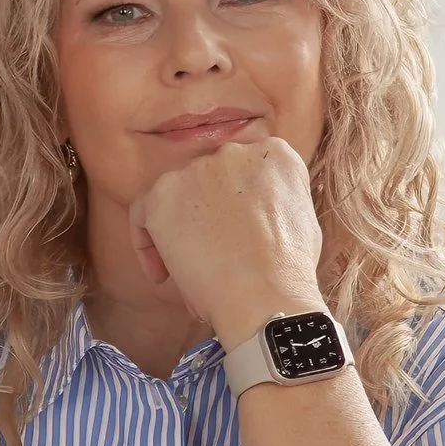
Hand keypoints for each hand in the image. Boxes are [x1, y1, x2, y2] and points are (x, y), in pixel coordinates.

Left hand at [132, 133, 323, 345]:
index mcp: (274, 155)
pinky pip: (142, 212)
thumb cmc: (290, 272)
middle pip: (210, 185)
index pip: (246, 175)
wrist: (266, 294)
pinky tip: (162, 274)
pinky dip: (147, 243)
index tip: (234, 235)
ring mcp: (198, 169)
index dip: (237, 208)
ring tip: (192, 274)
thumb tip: (255, 215)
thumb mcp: (302, 221)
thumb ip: (274, 202)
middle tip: (212, 259)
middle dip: (209, 220)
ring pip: (178, 199)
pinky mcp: (164, 193)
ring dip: (181, 235)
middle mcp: (235, 151)